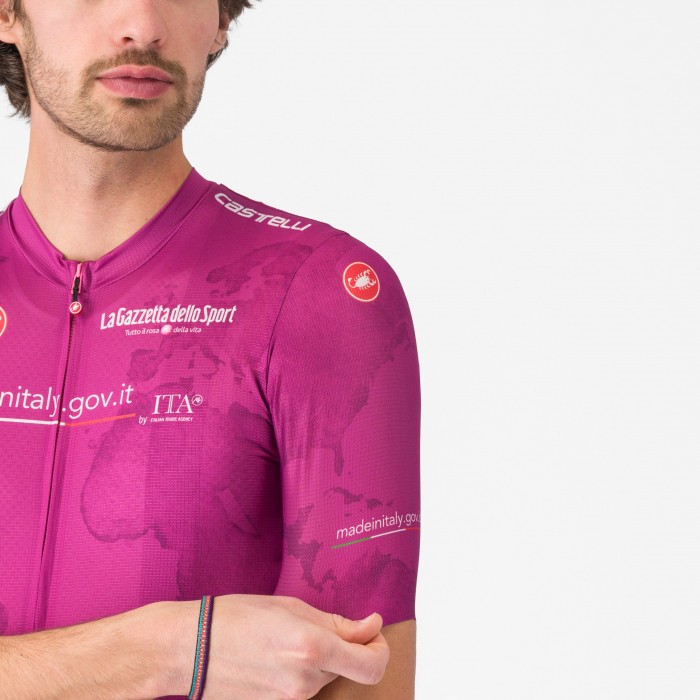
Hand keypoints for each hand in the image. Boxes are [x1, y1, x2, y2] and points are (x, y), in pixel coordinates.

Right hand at [169, 594, 388, 698]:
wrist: (191, 649)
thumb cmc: (237, 616)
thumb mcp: (291, 606)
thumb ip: (337, 622)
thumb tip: (372, 626)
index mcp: (312, 647)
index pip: (371, 665)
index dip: (379, 648)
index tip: (371, 630)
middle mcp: (306, 680)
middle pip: (350, 669)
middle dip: (348, 648)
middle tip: (328, 625)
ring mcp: (292, 699)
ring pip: (328, 677)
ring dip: (324, 658)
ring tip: (292, 636)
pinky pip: (306, 687)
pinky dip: (305, 670)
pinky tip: (280, 653)